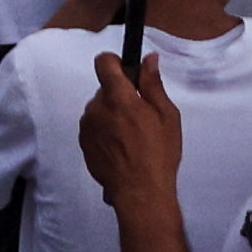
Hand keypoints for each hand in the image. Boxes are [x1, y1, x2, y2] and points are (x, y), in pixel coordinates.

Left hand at [76, 50, 183, 208]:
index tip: (128, 74)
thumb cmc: (158, 153)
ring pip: (99, 109)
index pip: (103, 62)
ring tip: (131, 137)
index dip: (115, 63)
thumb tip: (149, 59)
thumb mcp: (167, 116)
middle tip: (140, 116)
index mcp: (117, 96)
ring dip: (111, 114)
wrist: (140, 192)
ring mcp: (87, 126)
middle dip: (120, 96)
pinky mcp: (84, 144)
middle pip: (104, 89)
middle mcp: (96, 107)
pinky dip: (105, 131)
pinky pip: (94, 127)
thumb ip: (153, 84)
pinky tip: (121, 148)